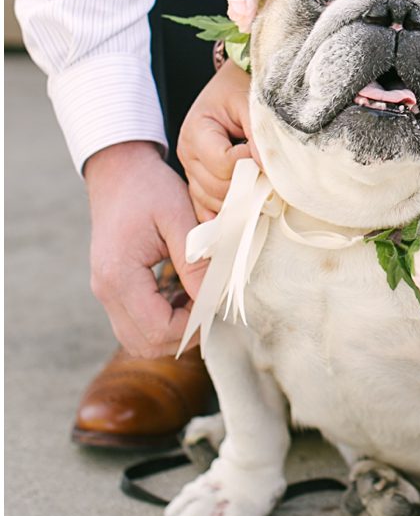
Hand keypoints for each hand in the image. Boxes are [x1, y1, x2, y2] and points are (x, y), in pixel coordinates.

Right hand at [83, 141, 200, 355]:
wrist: (119, 172)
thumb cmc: (150, 189)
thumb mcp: (179, 218)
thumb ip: (195, 260)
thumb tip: (215, 299)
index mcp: (118, 276)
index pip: (158, 329)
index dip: (194, 324)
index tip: (218, 300)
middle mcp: (105, 291)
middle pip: (146, 343)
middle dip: (185, 333)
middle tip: (211, 304)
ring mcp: (105, 291)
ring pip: (139, 338)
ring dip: (173, 329)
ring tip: (199, 298)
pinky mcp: (112, 288)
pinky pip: (136, 322)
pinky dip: (163, 319)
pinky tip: (185, 293)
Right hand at [178, 62, 254, 219]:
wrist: (234, 82)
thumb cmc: (242, 88)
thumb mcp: (253, 103)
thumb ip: (259, 135)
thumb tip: (268, 169)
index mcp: (196, 130)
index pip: (223, 163)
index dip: (248, 163)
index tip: (266, 155)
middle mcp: (188, 152)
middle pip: (216, 186)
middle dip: (246, 185)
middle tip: (273, 179)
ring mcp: (191, 167)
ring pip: (211, 200)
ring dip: (238, 199)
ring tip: (263, 190)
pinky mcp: (198, 177)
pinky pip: (204, 204)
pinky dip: (222, 211)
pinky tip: (240, 214)